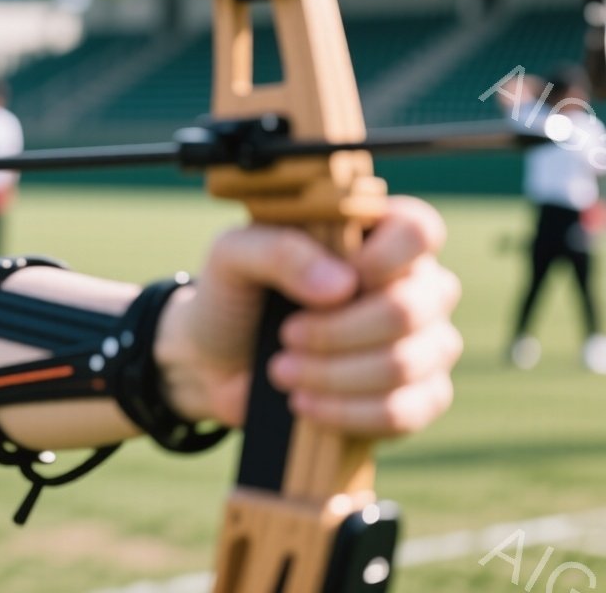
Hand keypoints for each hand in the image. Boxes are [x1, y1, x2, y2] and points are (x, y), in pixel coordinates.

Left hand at [156, 196, 460, 438]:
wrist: (216, 364)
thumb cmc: (235, 296)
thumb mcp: (234, 257)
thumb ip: (280, 251)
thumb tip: (342, 285)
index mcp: (378, 235)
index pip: (419, 231)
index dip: (383, 259)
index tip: (333, 284)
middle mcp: (415, 285)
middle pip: (412, 308)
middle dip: (337, 332)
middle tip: (286, 336)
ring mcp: (426, 343)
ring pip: (405, 364)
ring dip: (333, 374)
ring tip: (281, 371)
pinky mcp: (420, 397)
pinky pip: (406, 412)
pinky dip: (347, 412)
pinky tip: (304, 403)